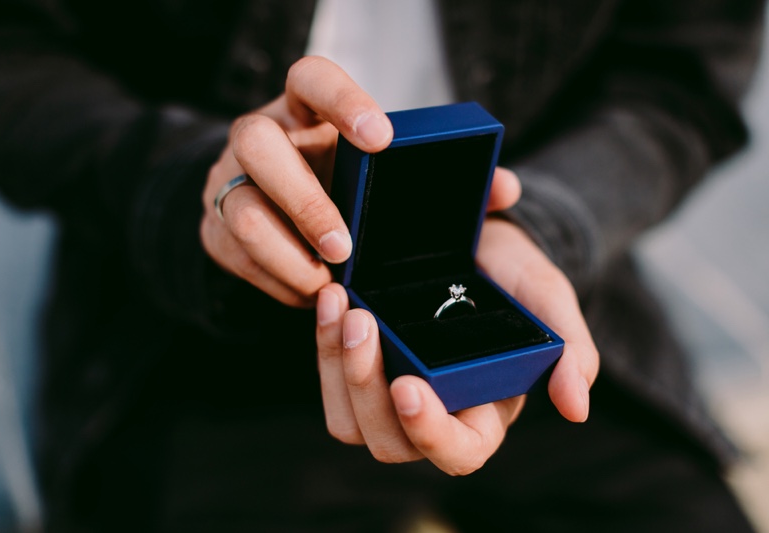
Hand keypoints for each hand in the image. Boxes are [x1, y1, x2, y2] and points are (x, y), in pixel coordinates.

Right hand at [200, 56, 519, 307]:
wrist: (281, 220)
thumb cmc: (349, 192)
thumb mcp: (389, 181)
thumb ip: (445, 182)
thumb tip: (504, 189)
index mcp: (306, 111)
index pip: (310, 78)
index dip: (341, 99)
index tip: (381, 137)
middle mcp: (261, 136)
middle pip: (255, 141)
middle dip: (303, 198)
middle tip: (346, 246)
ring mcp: (230, 180)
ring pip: (239, 206)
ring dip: (286, 252)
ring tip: (329, 282)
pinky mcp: (214, 226)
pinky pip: (233, 253)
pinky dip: (276, 277)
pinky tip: (310, 291)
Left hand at [315, 172, 597, 474]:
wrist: (479, 243)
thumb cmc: (517, 280)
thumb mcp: (550, 303)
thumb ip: (571, 352)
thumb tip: (576, 408)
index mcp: (484, 411)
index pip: (458, 451)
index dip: (431, 433)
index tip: (409, 386)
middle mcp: (433, 412)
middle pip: (389, 441)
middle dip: (367, 388)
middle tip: (363, 323)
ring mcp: (390, 390)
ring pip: (349, 420)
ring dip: (337, 366)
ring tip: (342, 304)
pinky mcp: (361, 364)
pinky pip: (330, 376)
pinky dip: (323, 340)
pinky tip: (332, 295)